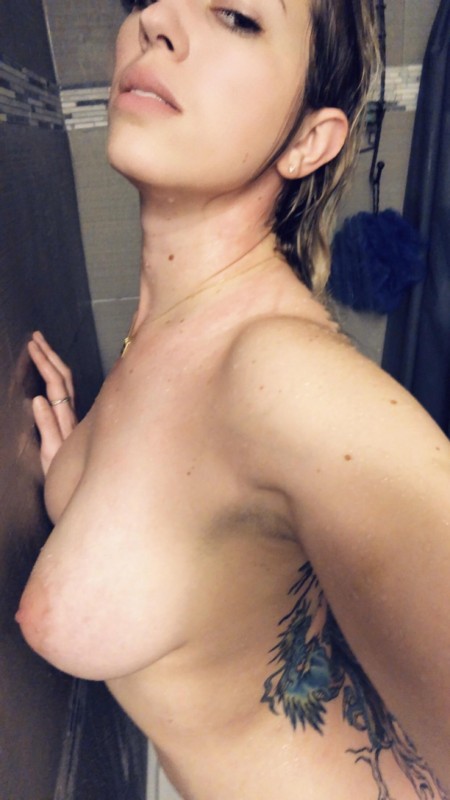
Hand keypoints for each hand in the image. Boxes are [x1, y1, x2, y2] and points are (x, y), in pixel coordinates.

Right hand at [28, 331, 77, 474]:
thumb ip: (47, 427)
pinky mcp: (73, 425)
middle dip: (49, 355)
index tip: (32, 345)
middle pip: (63, 378)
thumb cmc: (65, 478)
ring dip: (53, 363)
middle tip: (35, 337)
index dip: (44, 362)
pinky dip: (57, 378)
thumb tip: (38, 399)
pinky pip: (67, 393)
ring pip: (67, 384)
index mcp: (67, 420)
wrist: (83, 494)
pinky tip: (52, 376)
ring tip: (41, 348)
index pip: (55, 383)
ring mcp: (74, 420)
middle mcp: (73, 417)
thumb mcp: (52, 455)